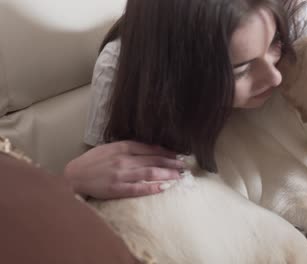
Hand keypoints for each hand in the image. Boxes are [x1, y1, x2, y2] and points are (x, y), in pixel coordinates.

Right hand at [64, 141, 184, 198]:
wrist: (75, 175)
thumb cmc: (93, 161)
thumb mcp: (111, 147)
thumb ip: (129, 147)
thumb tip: (150, 149)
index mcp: (123, 147)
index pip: (151, 149)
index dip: (167, 152)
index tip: (178, 155)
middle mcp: (124, 159)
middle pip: (154, 160)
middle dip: (172, 163)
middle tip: (185, 166)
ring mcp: (121, 175)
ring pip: (150, 173)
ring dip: (167, 175)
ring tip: (179, 176)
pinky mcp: (117, 189)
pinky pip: (139, 189)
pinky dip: (153, 188)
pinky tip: (164, 187)